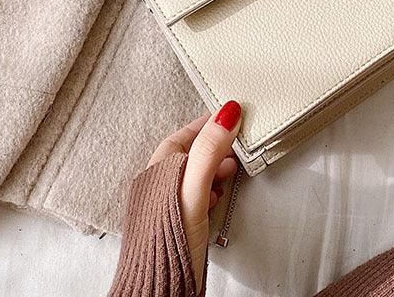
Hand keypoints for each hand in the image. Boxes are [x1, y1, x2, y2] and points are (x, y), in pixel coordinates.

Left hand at [148, 101, 241, 292]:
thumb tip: (225, 114)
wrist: (158, 292)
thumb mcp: (193, 191)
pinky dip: (209, 189)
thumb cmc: (168, 246)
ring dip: (213, 167)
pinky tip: (218, 197)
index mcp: (157, 173)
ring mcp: (165, 206)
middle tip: (236, 141)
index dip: (206, 124)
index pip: (182, 136)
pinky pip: (193, 195)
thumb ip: (208, 151)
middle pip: (188, 153)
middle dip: (214, 145)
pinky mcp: (174, 224)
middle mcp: (157, 186)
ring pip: (192, 175)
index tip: (228, 115)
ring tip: (231, 169)